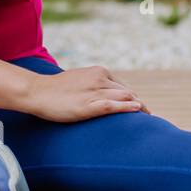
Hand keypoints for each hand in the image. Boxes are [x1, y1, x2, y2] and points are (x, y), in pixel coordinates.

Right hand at [21, 66, 151, 122]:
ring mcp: (95, 91)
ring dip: (140, 107)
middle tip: (152, 117)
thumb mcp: (79, 81)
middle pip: (128, 92)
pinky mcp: (89, 105)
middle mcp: (100, 79)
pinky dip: (127, 107)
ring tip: (150, 119)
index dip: (133, 99)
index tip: (141, 109)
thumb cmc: (56, 89)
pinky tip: (137, 111)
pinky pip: (113, 105)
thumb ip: (93, 85)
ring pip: (125, 97)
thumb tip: (104, 94)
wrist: (38, 91)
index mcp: (99, 72)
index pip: (123, 86)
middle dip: (141, 104)